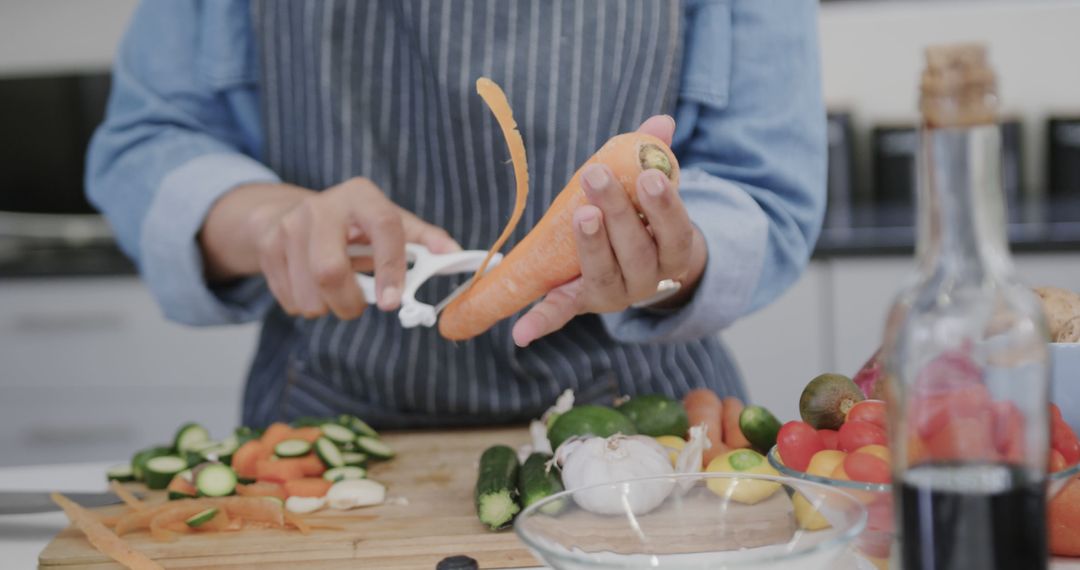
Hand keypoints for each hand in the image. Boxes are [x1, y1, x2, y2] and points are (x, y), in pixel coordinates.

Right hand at [200, 178, 458, 318]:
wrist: (289, 213)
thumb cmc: (354, 224)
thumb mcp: (389, 222)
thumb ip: (423, 240)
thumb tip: (455, 254)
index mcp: (361, 195)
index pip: (383, 227)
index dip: (390, 268)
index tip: (393, 304)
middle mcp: (321, 206)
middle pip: (329, 270)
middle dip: (349, 302)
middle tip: (359, 307)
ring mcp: (288, 226)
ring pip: (309, 294)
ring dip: (328, 308)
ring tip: (335, 292)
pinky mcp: (268, 248)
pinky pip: (291, 301)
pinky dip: (307, 306)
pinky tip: (311, 286)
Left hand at [511, 115, 706, 347]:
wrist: (643, 269)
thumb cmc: (645, 220)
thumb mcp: (652, 191)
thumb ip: (654, 155)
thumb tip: (661, 122)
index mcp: (673, 251)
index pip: (676, 230)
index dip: (665, 205)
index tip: (650, 176)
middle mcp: (648, 279)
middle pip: (637, 252)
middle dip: (619, 214)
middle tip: (597, 176)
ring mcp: (614, 294)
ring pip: (605, 276)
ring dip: (593, 245)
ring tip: (581, 214)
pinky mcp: (579, 302)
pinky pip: (561, 313)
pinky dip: (542, 322)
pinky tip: (521, 332)